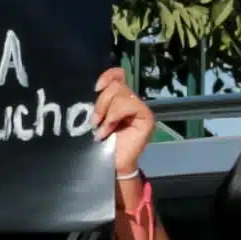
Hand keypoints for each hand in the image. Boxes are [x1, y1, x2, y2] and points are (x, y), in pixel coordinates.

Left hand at [90, 65, 154, 182]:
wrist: (110, 164)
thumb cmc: (100, 143)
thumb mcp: (96, 118)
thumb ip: (98, 102)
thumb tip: (95, 87)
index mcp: (119, 98)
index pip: (118, 75)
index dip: (108, 76)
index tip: (95, 88)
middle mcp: (131, 100)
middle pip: (116, 85)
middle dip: (101, 102)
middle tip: (94, 122)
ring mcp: (140, 108)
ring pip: (122, 94)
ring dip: (106, 112)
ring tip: (101, 129)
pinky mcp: (147, 117)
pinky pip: (129, 105)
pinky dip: (114, 116)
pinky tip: (109, 130)